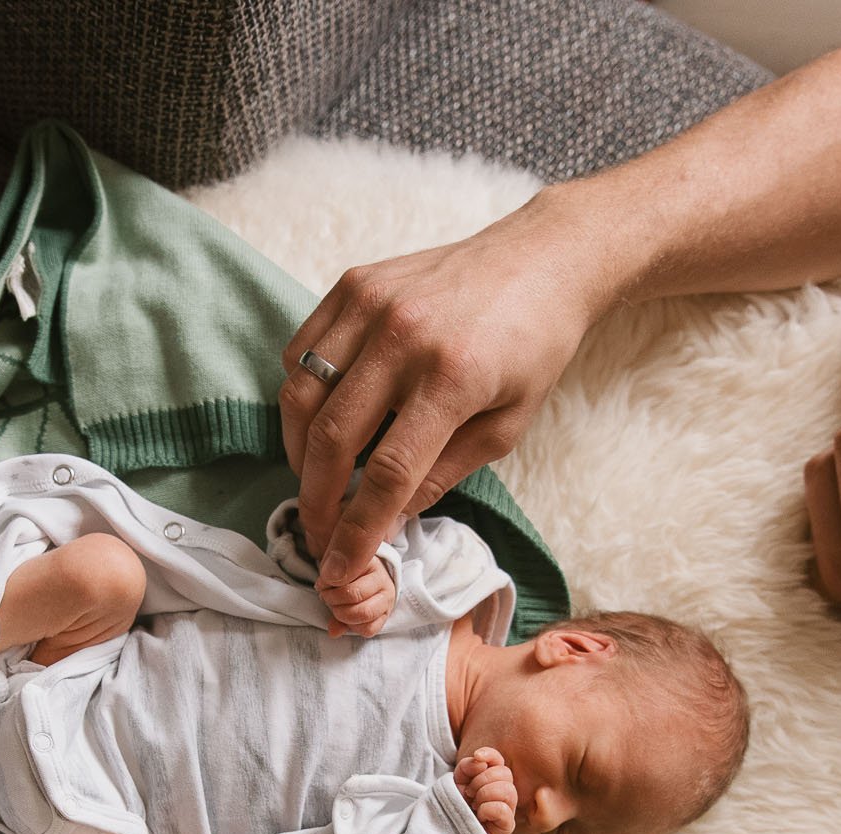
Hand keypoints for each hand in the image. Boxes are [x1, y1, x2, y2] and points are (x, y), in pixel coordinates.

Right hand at [279, 187, 607, 589]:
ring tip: (315, 481)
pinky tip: (321, 419)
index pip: (387, 473)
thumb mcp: (507, 426)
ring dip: (298, 452)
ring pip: (301, 395)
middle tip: (317, 533)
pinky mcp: (354, 284)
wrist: (542, 260)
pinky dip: (301, 396)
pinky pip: (301, 351)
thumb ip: (443, 474)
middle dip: (316, 500)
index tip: (339, 566)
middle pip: (332, 439)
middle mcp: (404, 337)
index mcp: (452, 378)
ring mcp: (372, 304)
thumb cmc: (534, 348)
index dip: (357, 529)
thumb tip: (388, 519)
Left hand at [319, 556, 395, 637]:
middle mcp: (383, 580)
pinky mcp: (384, 617)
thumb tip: (330, 611)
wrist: (363, 578)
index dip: (328, 584)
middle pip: (355, 595)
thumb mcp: (335, 572)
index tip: (321, 585)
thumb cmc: (346, 573)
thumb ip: (329, 584)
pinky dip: (353, 627)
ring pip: (364, 614)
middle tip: (326, 598)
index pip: (346, 574)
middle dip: (333, 601)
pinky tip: (346, 619)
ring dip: (342, 615)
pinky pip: (369, 629)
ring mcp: (386, 599)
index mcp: (370, 562)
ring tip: (335, 608)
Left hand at [457, 747, 516, 833]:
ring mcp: (509, 808)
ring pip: (508, 790)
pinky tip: (480, 815)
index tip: (477, 756)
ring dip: (484, 795)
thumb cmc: (457, 805)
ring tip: (473, 805)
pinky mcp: (507, 825)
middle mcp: (505, 791)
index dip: (490, 755)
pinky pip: (502, 809)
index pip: (498, 760)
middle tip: (469, 793)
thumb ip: (467, 766)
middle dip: (481, 781)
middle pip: (505, 773)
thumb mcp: (458, 781)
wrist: (450, 829)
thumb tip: (480, 762)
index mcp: (494, 778)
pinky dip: (487, 809)